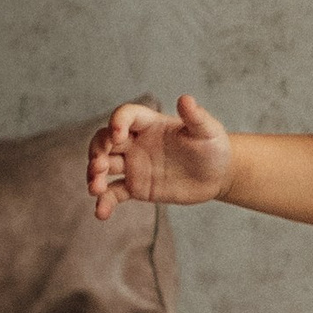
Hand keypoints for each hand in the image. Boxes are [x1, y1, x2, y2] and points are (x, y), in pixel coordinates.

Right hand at [86, 94, 233, 218]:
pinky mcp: (136, 187)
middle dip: (97, 150)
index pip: (125, 116)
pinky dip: (105, 202)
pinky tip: (101, 213)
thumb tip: (186, 99)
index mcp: (150, 124)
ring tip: (95, 188)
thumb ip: (195, 116)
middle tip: (99, 165)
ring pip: (104, 166)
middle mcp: (136, 142)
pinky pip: (114, 193)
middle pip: (105, 140)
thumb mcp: (208, 130)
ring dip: (94, 175)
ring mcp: (134, 165)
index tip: (118, 135)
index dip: (117, 122)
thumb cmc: (214, 147)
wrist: (218, 175)